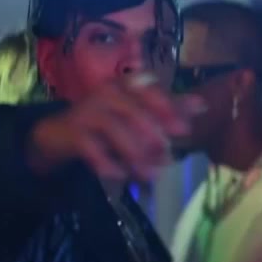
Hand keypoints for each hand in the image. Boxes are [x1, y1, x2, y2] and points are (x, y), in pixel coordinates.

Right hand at [27, 72, 204, 181]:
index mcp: (125, 85)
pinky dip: (105, 162)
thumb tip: (201, 105)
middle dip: (153, 136)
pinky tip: (119, 175)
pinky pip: (90, 147)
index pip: (148, 90)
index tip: (184, 130)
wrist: (59, 134)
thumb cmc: (107, 121)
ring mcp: (86, 111)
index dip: (166, 107)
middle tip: (168, 158)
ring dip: (133, 154)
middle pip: (133, 111)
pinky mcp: (71, 131)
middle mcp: (106, 93)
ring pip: (114, 129)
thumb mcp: (138, 114)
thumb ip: (168, 109)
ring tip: (148, 175)